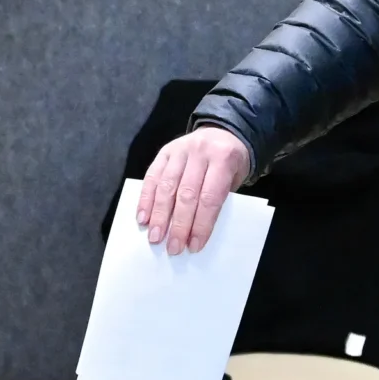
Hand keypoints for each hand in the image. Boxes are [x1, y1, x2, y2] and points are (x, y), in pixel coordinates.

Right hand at [137, 127, 251, 253]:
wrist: (223, 132)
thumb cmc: (230, 164)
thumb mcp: (235, 179)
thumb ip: (218, 200)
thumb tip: (196, 233)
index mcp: (223, 159)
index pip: (210, 197)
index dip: (201, 224)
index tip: (194, 246)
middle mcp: (200, 152)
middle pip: (186, 194)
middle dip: (179, 224)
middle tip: (173, 247)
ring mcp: (180, 149)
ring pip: (166, 185)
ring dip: (159, 215)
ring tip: (155, 236)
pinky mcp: (165, 151)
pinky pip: (152, 176)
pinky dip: (146, 199)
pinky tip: (143, 217)